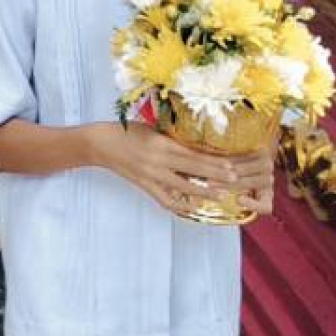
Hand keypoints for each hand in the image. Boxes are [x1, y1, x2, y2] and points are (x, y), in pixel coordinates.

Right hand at [95, 123, 268, 220]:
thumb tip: (196, 146)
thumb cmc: (127, 131)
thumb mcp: (152, 129)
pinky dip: (180, 204)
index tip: (229, 165)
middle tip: (233, 180)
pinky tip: (192, 206)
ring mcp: (151, 176)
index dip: (212, 161)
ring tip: (219, 195)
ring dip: (202, 192)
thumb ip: (172, 139)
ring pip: (181, 187)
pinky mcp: (144, 185)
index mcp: (161, 143)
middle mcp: (157, 161)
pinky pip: (165, 199)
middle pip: (191, 170)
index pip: (192, 154)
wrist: (101, 144)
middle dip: (214, 176)